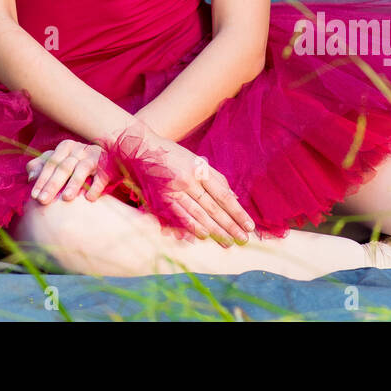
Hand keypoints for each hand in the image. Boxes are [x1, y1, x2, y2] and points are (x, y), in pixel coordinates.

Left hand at [26, 140, 108, 204]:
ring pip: (82, 169)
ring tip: (66, 198)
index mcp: (65, 147)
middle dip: (53, 184)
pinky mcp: (107, 165)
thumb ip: (41, 166)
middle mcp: (79, 149)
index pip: (50, 163)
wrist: (106, 158)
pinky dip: (96, 186)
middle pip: (64, 167)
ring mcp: (94, 156)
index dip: (41, 179)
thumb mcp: (58, 161)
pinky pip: (102, 176)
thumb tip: (30, 177)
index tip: (34, 196)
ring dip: (74, 183)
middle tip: (43, 200)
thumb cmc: (76, 163)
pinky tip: (89, 198)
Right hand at [115, 130, 256, 247]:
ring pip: (198, 214)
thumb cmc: (172, 154)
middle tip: (243, 240)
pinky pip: (178, 215)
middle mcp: (188, 179)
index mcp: (200, 169)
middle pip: (213, 208)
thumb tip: (234, 198)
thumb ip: (216, 178)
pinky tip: (202, 236)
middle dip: (230, 226)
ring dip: (214, 230)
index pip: (223, 195)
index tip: (249, 225)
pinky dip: (190, 227)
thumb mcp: (196, 161)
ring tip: (228, 242)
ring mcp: (173, 189)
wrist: (140, 147)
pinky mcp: (160, 197)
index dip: (238, 212)